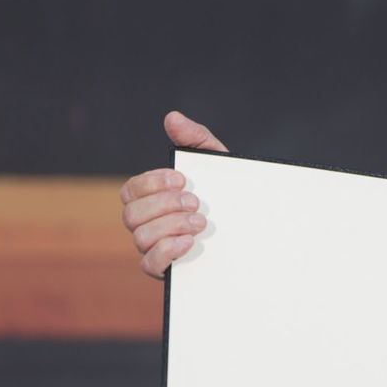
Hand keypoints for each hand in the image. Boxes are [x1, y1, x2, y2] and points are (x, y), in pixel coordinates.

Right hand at [119, 110, 227, 278]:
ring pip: (140, 237)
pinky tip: (189, 242)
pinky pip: (150, 265)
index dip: (152, 183)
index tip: (181, 179)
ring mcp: (156, 247)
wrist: (255, 228)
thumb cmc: (229, 193)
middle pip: (131, 214)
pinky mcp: (168, 269)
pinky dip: (166, 251)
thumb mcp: (217, 164)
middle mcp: (149, 223)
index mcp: (154, 198)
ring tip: (201, 222)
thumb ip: (195, 139)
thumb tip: (172, 118)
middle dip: (164, 205)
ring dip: (171, 226)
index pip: (131, 190)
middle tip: (196, 202)